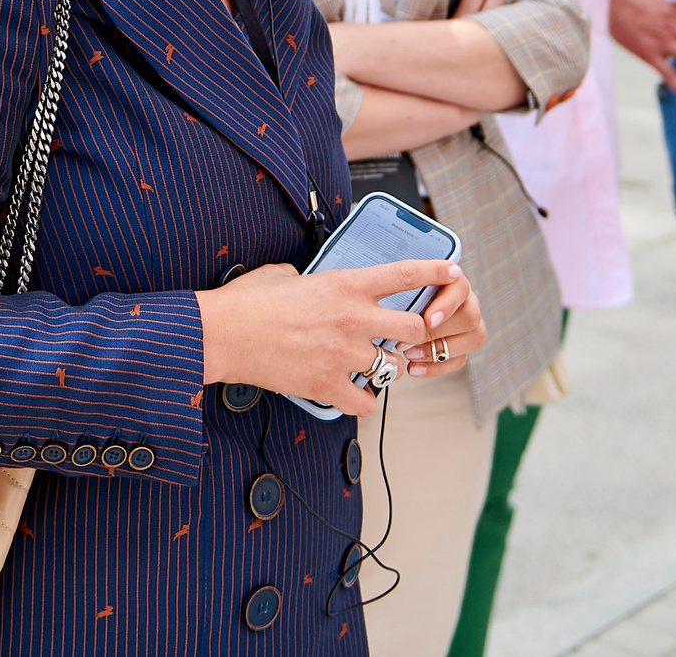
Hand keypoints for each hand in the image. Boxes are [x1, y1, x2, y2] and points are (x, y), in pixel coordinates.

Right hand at [196, 259, 483, 416]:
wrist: (222, 334)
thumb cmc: (248, 301)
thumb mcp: (286, 274)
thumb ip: (314, 280)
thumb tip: (314, 285)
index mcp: (345, 284)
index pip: (405, 275)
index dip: (435, 273)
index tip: (453, 272)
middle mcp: (353, 319)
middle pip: (414, 330)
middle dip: (412, 337)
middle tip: (399, 340)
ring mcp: (343, 355)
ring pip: (391, 368)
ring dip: (384, 369)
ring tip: (366, 367)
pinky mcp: (328, 386)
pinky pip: (366, 404)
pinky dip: (362, 402)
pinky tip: (350, 394)